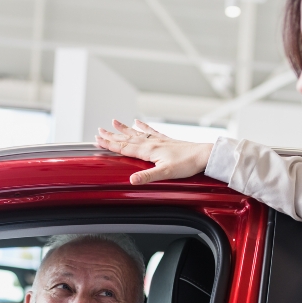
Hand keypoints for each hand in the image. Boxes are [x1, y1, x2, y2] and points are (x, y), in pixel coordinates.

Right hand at [96, 120, 214, 184]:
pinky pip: (150, 132)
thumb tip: (132, 180)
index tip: (97, 140)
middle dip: (112, 136)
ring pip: (136, 134)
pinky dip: (143, 127)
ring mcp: (159, 141)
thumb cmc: (187, 164)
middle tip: (98, 131)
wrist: (204, 155)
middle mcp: (151, 143)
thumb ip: (147, 176)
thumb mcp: (165, 173)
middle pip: (127, 138)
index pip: (124, 147)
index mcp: (148, 150)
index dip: (110, 144)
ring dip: (124, 129)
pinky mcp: (166, 141)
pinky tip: (138, 122)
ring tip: (114, 122)